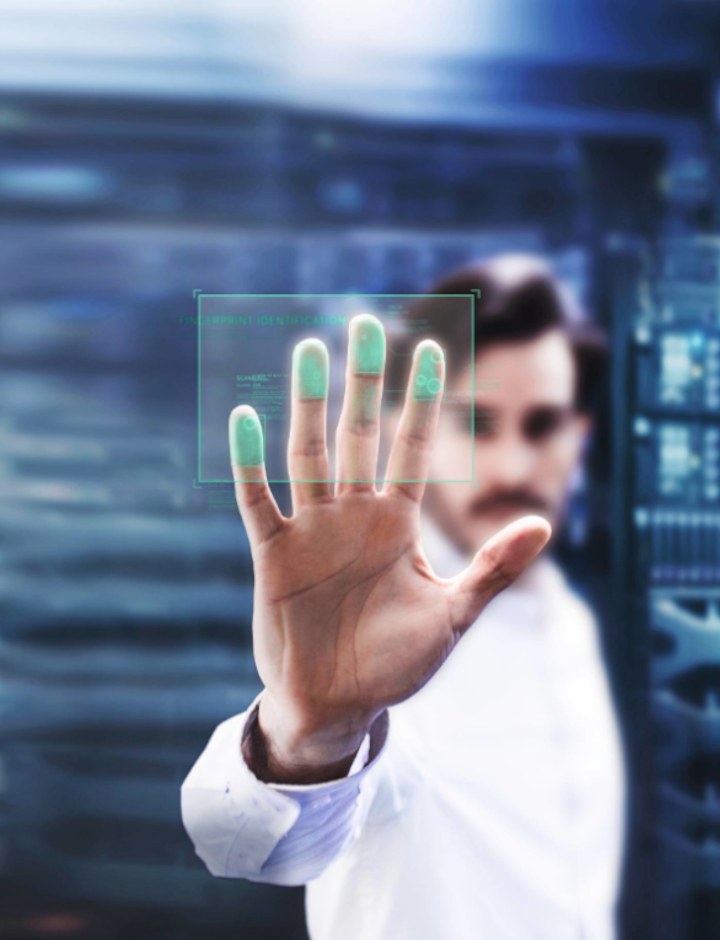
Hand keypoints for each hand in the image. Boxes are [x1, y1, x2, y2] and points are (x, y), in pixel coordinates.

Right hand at [230, 313, 550, 781]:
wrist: (339, 703)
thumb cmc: (395, 662)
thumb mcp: (453, 616)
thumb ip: (493, 569)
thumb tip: (544, 522)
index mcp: (397, 524)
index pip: (412, 448)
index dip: (421, 399)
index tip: (431, 347)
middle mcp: (353, 516)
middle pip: (359, 435)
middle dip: (364, 381)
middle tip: (364, 325)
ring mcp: (311, 531)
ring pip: (309, 454)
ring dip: (308, 405)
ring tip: (307, 351)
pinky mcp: (273, 554)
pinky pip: (258, 500)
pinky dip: (249, 464)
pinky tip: (245, 419)